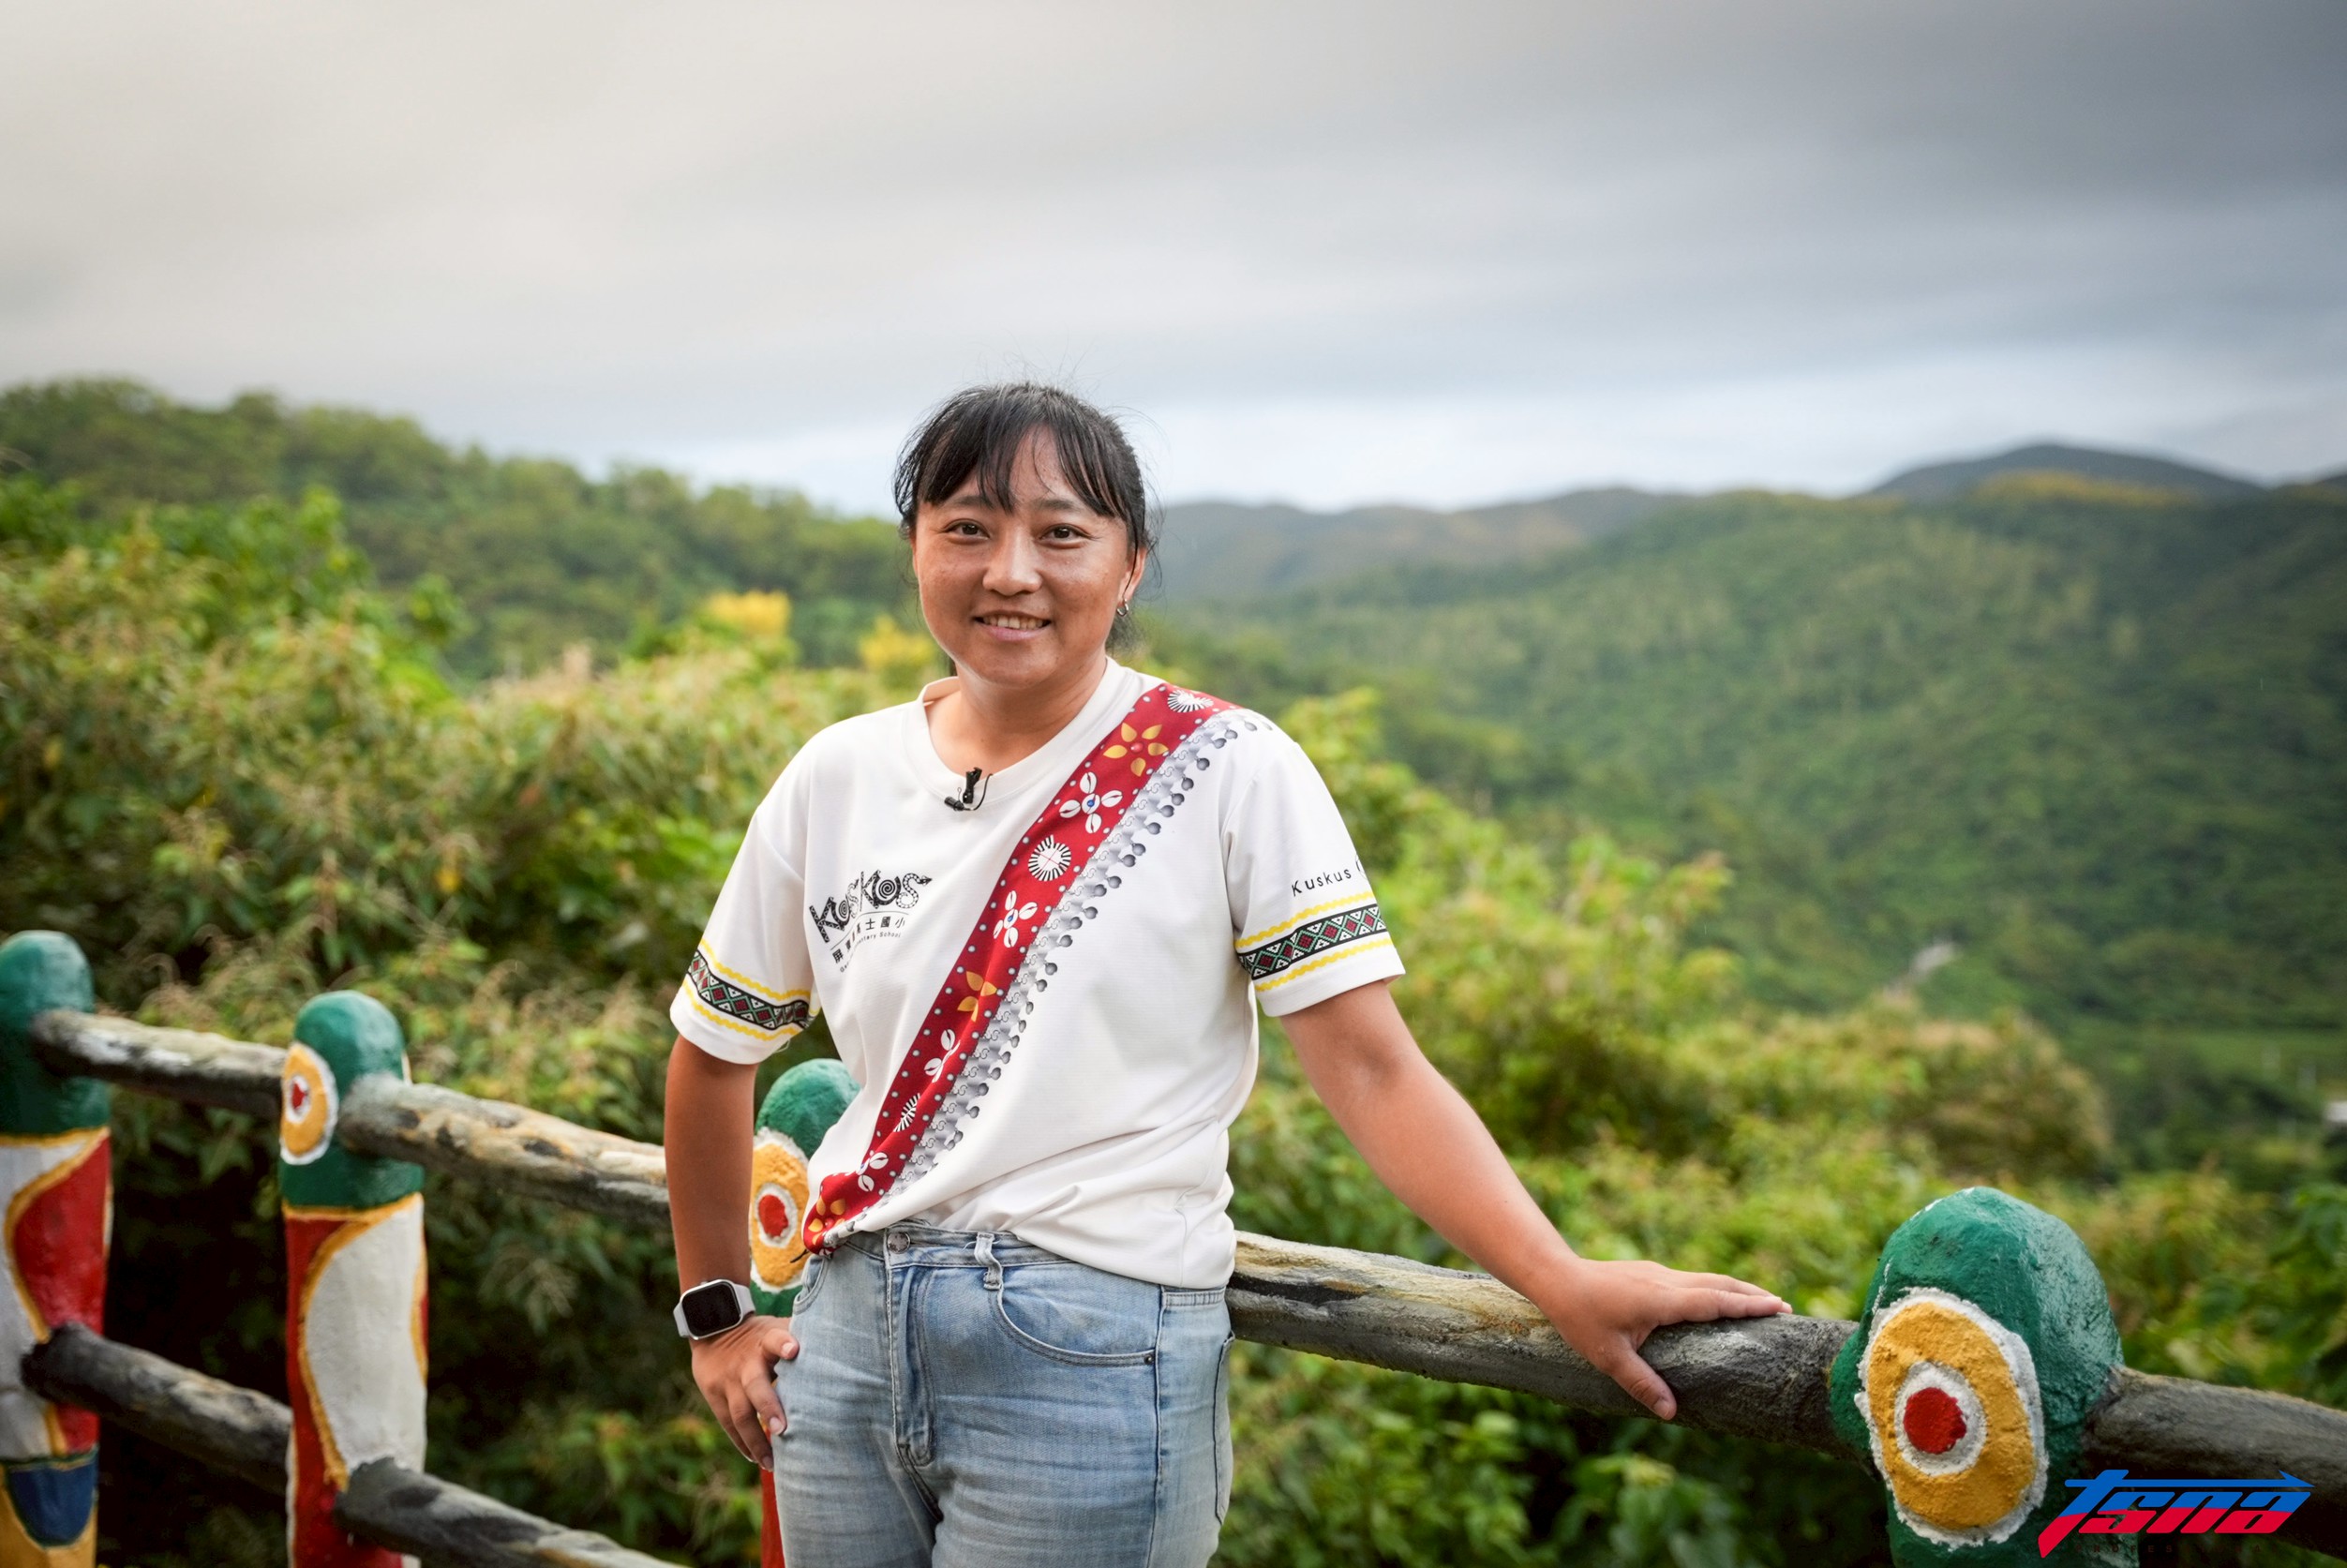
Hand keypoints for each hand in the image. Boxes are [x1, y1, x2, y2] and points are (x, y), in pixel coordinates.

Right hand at [689, 1314, 798, 1467]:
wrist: (714, 1329)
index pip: (774, 1338)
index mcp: (766, 1340)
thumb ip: (803, 1340)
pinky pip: (729, 1424)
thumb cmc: (762, 1336)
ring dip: (756, 1440)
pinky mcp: (715, 1395)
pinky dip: (743, 1443)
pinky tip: (757, 1459)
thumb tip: (844, 1349)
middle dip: (768, 1407)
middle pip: (755, 1384)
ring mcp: (728, 1380)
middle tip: (782, 1429)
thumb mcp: (778, 1329)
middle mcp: (746, 1362)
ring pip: (740, 1413)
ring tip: (772, 1463)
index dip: (783, 1343)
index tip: (794, 1350)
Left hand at [1532, 1257, 1787, 1420]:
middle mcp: (1666, 1282)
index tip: (1779, 1308)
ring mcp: (1657, 1275)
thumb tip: (1670, 1412)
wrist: (1555, 1277)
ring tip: (1760, 1302)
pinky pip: (1692, 1279)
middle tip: (1784, 1307)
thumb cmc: (1580, 1318)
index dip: (1748, 1306)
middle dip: (1752, 1296)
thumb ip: (1641, 1383)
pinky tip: (1715, 1300)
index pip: (1716, 1301)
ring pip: (1706, 1278)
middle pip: (1720, 1285)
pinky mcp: (1648, 1274)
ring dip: (1735, 1289)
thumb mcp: (1609, 1357)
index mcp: (1663, 1300)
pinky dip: (1714, 1287)